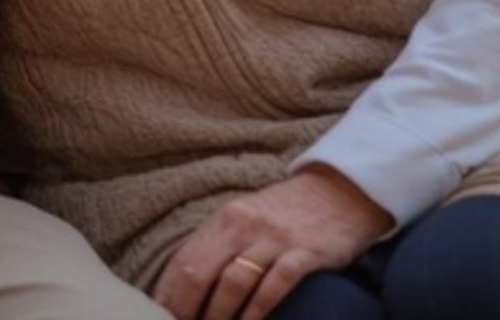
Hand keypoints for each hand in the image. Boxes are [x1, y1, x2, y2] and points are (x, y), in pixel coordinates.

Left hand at [152, 167, 391, 319]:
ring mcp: (274, 239)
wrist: (339, 193)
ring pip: (234, 281)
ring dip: (218, 314)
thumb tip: (186, 285)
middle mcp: (243, 225)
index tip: (159, 317)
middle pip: (200, 271)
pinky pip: (276, 283)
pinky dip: (259, 309)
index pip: (183, 260)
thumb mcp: (246, 219)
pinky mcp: (305, 252)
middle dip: (185, 308)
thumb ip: (219, 246)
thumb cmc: (286, 214)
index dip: (168, 293)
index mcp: (224, 219)